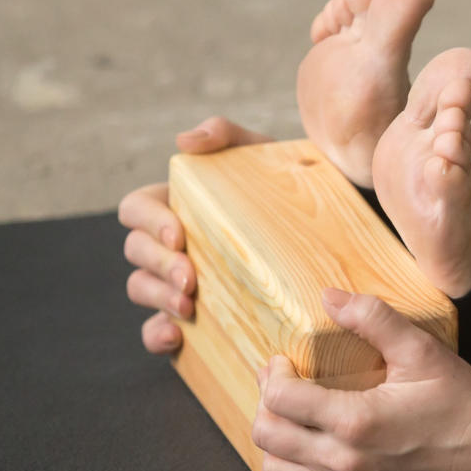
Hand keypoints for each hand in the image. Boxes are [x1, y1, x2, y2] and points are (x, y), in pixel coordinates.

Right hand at [118, 116, 271, 352]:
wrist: (335, 229)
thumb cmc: (289, 187)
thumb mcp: (264, 153)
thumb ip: (227, 134)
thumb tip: (184, 141)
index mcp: (176, 204)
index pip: (135, 209)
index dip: (148, 221)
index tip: (180, 235)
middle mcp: (170, 244)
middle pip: (137, 253)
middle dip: (157, 266)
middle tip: (191, 279)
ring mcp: (178, 281)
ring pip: (142, 289)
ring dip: (158, 298)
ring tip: (188, 306)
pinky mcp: (194, 318)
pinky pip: (157, 331)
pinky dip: (157, 336)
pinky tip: (175, 336)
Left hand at [252, 288, 470, 470]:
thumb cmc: (461, 404)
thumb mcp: (421, 351)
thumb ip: (373, 318)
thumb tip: (329, 295)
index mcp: (355, 421)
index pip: (281, 399)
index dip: (272, 375)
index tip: (283, 363)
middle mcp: (345, 464)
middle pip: (268, 436)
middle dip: (266, 404)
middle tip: (281, 387)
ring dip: (273, 444)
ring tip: (289, 422)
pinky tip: (294, 468)